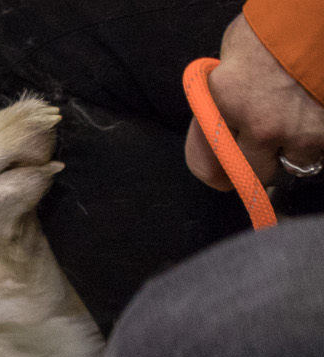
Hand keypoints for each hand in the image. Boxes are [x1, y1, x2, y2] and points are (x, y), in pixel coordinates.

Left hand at [186, 15, 323, 188]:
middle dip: (257, 164)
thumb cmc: (274, 28)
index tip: (220, 176)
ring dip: (293, 153)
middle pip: (254, 173)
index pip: (208, 161)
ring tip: (296, 131)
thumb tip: (218, 111)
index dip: (214, 172)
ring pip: (295, 165)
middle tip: (262, 152)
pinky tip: (315, 122)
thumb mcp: (233, 53)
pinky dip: (318, 142)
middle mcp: (261, 126)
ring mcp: (300, 131)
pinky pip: (321, 151)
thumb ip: (223, 90)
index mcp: (226, 104)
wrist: (319, 15)